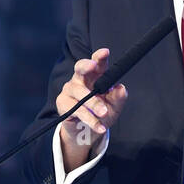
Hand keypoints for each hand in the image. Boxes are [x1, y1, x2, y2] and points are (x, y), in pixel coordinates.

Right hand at [56, 47, 127, 167]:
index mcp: (95, 75)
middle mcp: (81, 79)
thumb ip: (119, 97)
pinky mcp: (63, 103)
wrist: (87, 132)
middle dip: (86, 65)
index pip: (97, 63)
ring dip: (93, 103)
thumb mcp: (115, 106)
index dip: (100, 56)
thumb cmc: (102, 112)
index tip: (105, 52)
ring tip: (104, 113)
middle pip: (80, 67)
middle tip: (93, 66)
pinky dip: (89, 119)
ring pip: (81, 93)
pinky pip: (76, 110)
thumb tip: (120, 88)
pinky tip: (99, 126)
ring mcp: (70, 90)